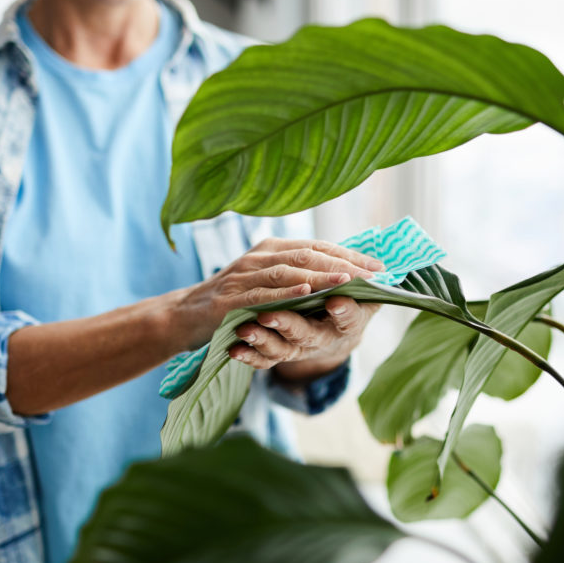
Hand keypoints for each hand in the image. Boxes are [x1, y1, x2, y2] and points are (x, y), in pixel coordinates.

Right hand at [174, 238, 383, 348]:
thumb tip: (340, 274)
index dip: (349, 253)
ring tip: (348, 279)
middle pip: (307, 253)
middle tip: (372, 272)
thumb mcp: (264, 280)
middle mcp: (259, 256)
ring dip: (320, 274)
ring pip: (288, 270)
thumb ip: (295, 275)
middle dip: (343, 262)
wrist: (184, 316)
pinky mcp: (231, 298)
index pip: (316, 246)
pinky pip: (263, 293)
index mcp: (271, 248)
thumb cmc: (232, 300)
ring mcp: (244, 275)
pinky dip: (286, 292)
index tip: (379, 265)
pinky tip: (308, 293)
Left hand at [229, 296, 379, 383]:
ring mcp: (297, 349)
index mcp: (345, 324)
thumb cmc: (345, 308)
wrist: (331, 336)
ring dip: (261, 340)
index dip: (343, 311)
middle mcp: (320, 338)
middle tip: (268, 315)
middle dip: (287, 324)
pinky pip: (262, 361)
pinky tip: (234, 350)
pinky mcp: (277, 356)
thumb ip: (366, 285)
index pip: (348, 319)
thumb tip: (379, 267)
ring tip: (244, 330)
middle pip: (306, 334)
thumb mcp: (363, 300)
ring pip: (280, 349)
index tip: (334, 301)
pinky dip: (248, 357)